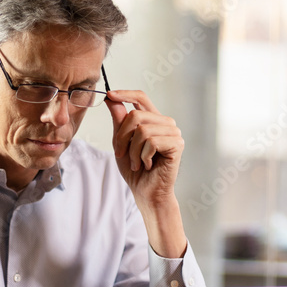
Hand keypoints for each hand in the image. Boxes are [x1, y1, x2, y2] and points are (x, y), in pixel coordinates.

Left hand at [105, 90, 183, 205]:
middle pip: (136, 115)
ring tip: (137, 163)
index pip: (141, 97)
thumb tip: (112, 99)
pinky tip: (148, 165)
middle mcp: (166, 123)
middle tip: (121, 154)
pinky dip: (143, 156)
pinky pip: (151, 142)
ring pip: (142, 130)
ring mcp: (173, 133)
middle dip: (122, 137)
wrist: (146, 192)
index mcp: (153, 120)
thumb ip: (119, 121)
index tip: (109, 94)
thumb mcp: (121, 143)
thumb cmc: (135, 170)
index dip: (125, 93)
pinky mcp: (177, 144)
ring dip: (133, 151)